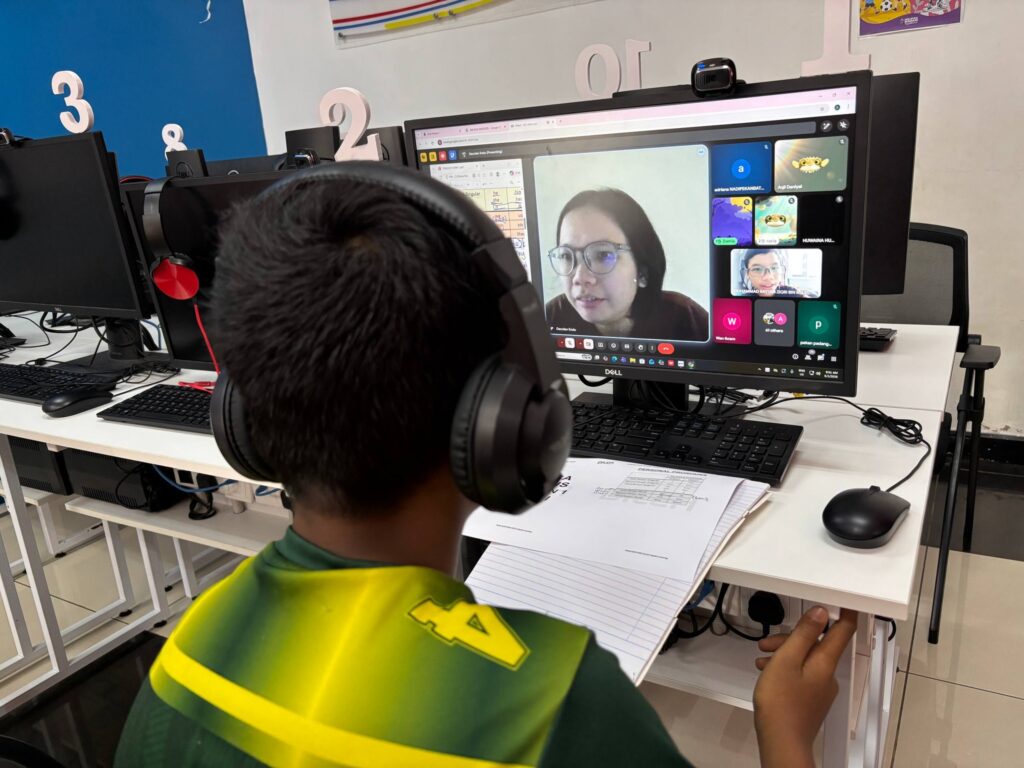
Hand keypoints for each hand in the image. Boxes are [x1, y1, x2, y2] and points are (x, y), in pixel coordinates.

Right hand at [752, 607, 857, 767]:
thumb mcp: (787, 660)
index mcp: (825, 661)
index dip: (845, 613)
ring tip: (761, 660)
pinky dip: (785, 670)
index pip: (843, 630)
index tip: (845, 599)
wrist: (782, 743)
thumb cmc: (781, 699)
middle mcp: (828, 674)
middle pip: (816, 645)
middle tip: (766, 643)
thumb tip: (821, 612)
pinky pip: (801, 675)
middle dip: (792, 637)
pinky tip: (767, 674)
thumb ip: (803, 634)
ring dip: (783, 654)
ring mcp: (821, 689)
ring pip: (805, 660)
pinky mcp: (811, 701)